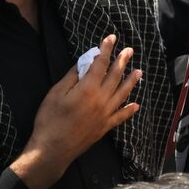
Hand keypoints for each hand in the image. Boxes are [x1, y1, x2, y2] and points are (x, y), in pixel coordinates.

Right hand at [14, 35, 141, 188]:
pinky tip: (136, 105)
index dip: (106, 50)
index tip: (111, 39)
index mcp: (88, 89)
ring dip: (131, 82)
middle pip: (115, 76)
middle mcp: (101, 99)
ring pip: (122, 94)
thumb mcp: (55, 94)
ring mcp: (105, 114)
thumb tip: (84, 64)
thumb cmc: (49, 120)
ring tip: (139, 72)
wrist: (52, 150)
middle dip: (122, 61)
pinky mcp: (105, 127)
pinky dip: (129, 110)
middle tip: (129, 51)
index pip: (100, 64)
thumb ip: (72, 77)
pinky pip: (121, 117)